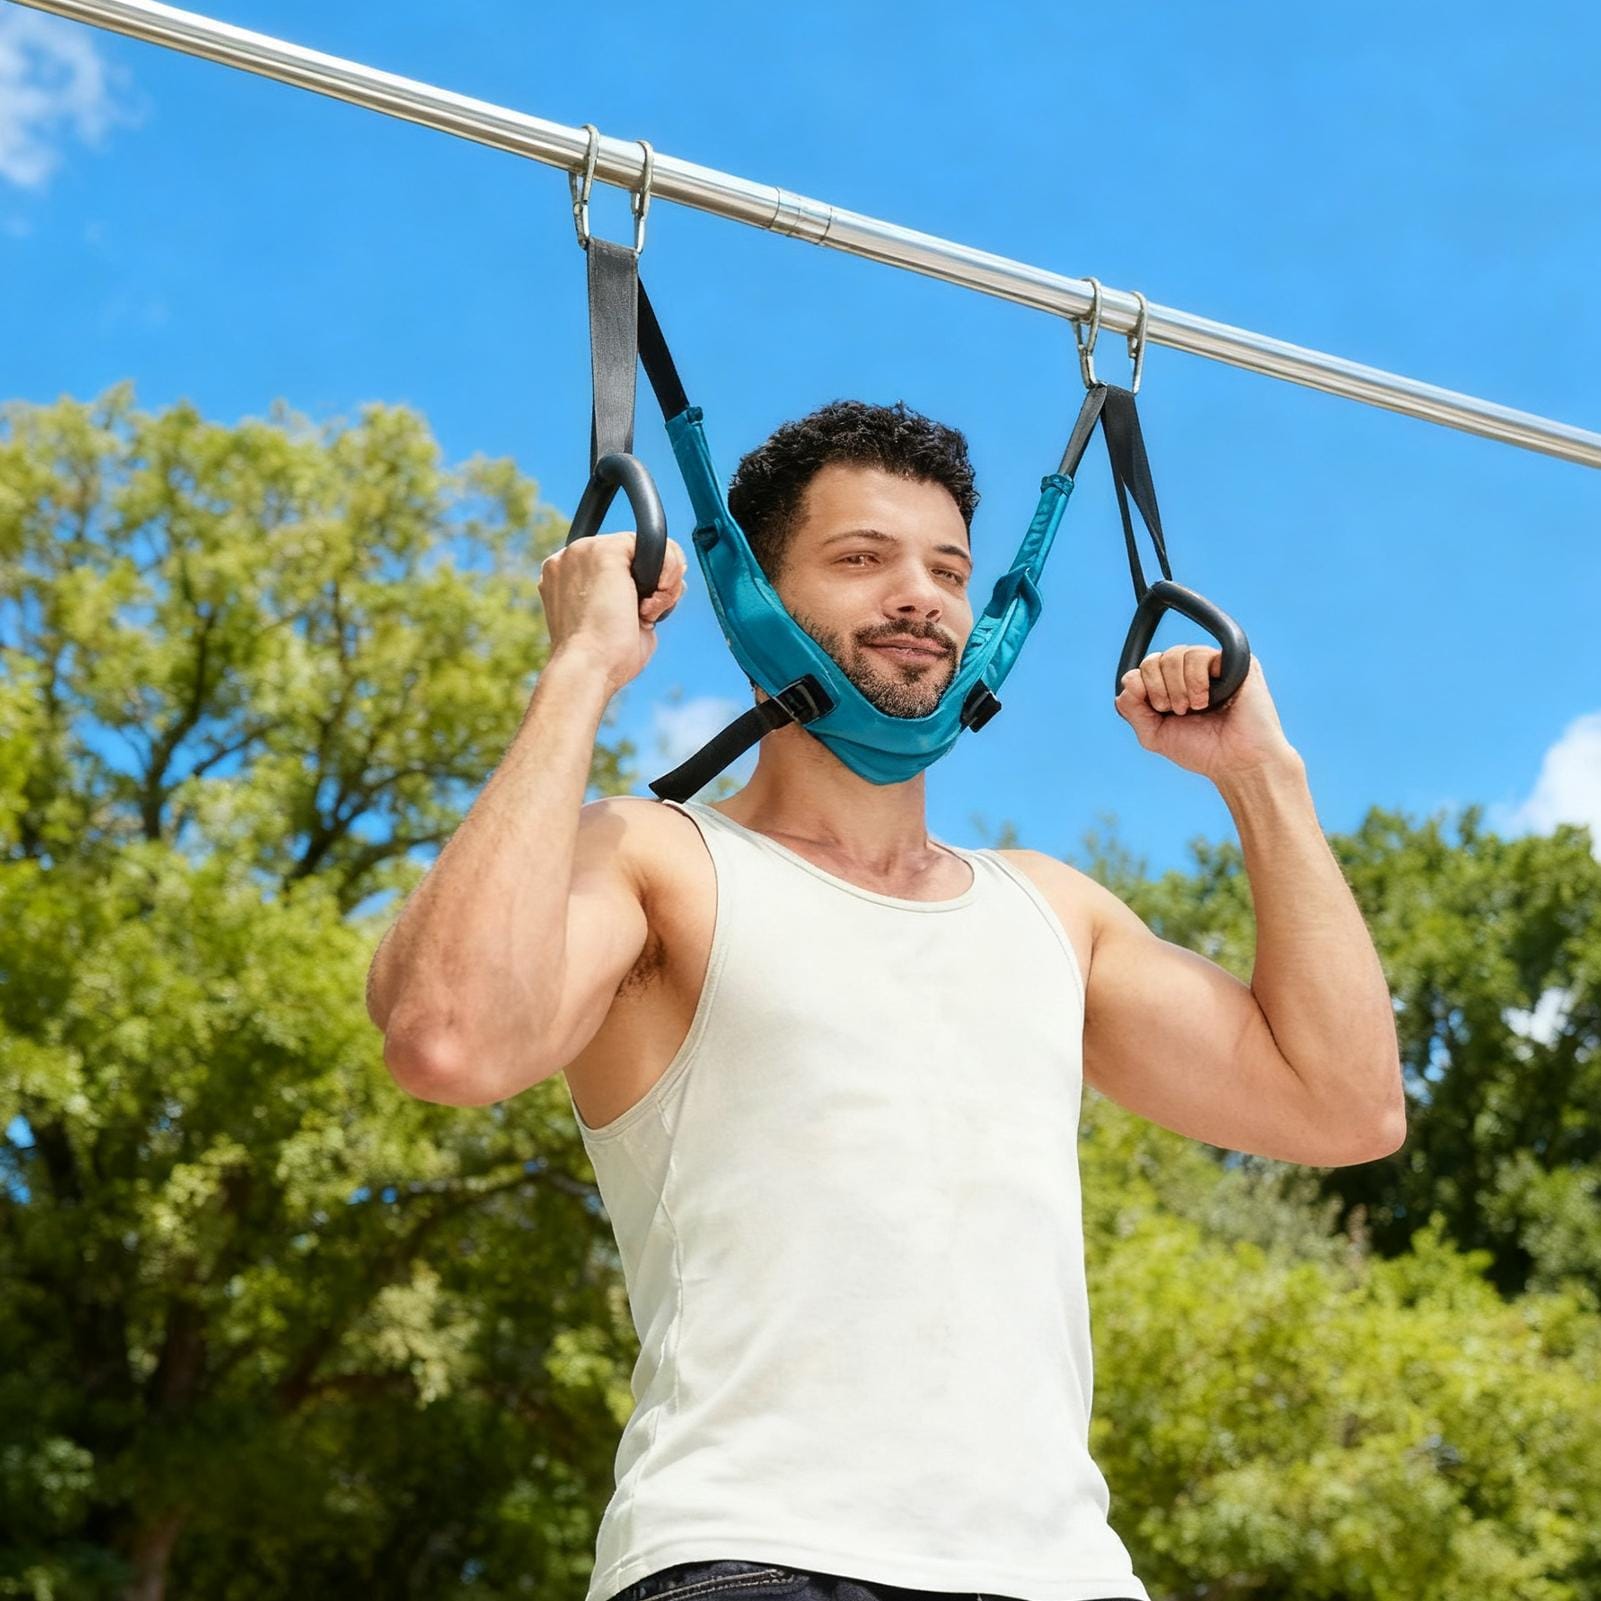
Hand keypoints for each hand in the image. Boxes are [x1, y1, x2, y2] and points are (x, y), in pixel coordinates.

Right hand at [538, 529, 687, 694]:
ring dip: (662, 580)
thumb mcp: (617, 624)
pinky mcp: (605, 551)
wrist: (588, 669)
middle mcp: (569, 559)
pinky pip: (652, 543)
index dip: (635, 582)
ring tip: (647, 613)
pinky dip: (667, 570)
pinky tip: (654, 600)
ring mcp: (584, 551)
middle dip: (653, 580)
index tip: (642, 611)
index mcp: (565, 577)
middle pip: (629, 552)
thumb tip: (664, 590)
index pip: (612, 565)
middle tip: (648, 615)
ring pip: (644, 546)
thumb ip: (633, 600)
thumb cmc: (603, 661)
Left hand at [1114, 646, 1295, 781]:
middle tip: (1178, 711)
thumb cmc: (1201, 750)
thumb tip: (1127, 681)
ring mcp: (1210, 666)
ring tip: (1195, 707)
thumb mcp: (1153, 734)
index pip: (1141, 669)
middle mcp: (1188, 674)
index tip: (1159, 709)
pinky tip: (1207, 700)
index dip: (1142, 687)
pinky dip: (1196, 680)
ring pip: (1174, 654)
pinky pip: (1198, 654)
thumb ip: (1132, 709)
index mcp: (1169, 688)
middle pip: (1153, 660)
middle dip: (1159, 689)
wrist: (1236, 760)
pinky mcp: (1233, 662)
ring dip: (1178, 687)